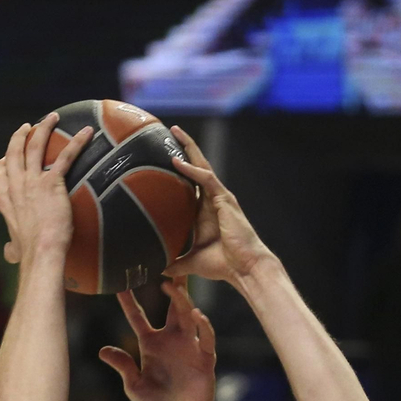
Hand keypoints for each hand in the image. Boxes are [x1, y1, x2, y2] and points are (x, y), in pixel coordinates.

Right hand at [0, 112, 92, 264]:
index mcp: (5, 200)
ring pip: (36, 146)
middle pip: (14, 152)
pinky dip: (77, 142)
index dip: (4, 162)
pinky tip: (87, 132)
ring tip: (52, 117)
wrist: (41, 251)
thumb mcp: (16, 248)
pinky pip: (66, 156)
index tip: (7, 156)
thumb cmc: (30, 253)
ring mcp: (32, 181)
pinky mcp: (52, 183)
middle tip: (28, 126)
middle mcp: (16, 186)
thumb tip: (10, 253)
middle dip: (21, 136)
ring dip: (44, 128)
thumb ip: (12, 247)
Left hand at [98, 279, 219, 400]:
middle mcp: (171, 340)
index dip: (129, 301)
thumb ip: (124, 366)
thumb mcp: (134, 386)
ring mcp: (189, 346)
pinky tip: (196, 315)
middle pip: (170, 307)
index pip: (138, 317)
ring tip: (173, 286)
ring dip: (181, 300)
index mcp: (151, 344)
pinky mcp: (205, 357)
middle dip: (170, 287)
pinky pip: (205, 337)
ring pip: (187, 316)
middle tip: (166, 265)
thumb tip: (103, 350)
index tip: (120, 283)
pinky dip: (203, 325)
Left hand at [163, 125, 273, 282]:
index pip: (190, 183)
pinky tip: (177, 161)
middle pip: (197, 168)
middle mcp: (213, 201)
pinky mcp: (225, 201)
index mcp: (204, 212)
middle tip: (170, 132)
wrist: (244, 268)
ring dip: (189, 149)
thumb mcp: (191, 262)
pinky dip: (192, 169)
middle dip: (185, 149)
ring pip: (203, 167)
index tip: (163, 155)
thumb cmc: (224, 264)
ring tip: (175, 132)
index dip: (179, 168)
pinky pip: (207, 179)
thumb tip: (156, 269)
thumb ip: (174, 262)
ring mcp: (220, 199)